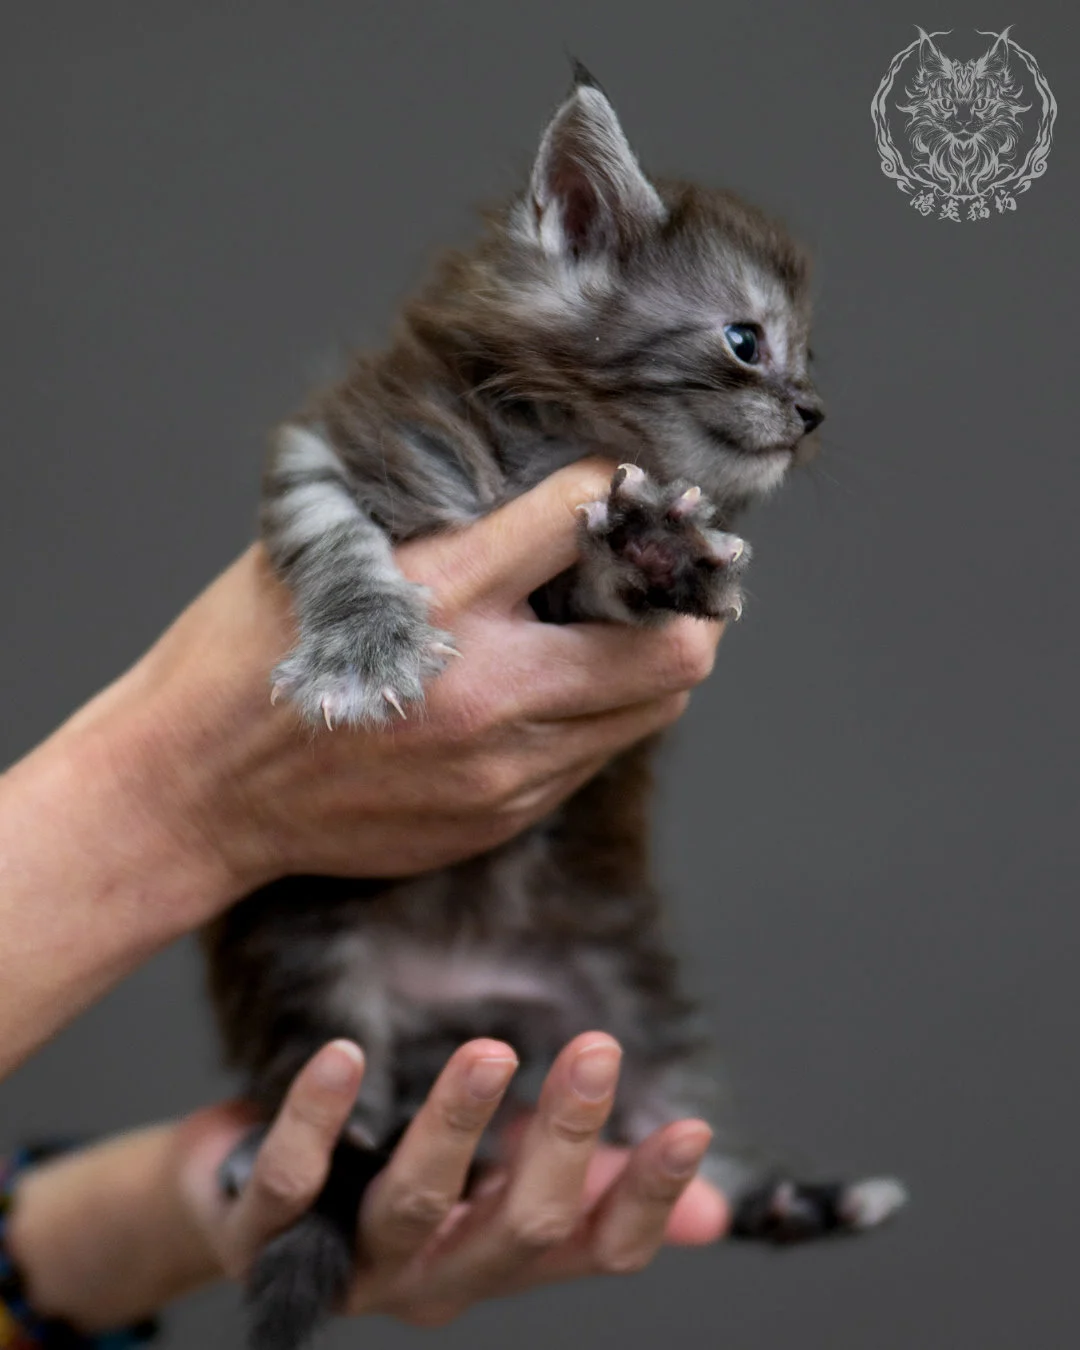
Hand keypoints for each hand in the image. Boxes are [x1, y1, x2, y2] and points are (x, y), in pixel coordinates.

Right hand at [110, 458, 722, 900]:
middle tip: (671, 578)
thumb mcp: (325, 552)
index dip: (620, 488)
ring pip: (650, 712)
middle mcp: (490, 689)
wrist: (195, 791)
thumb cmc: (244, 657)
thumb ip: (436, 526)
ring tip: (619, 632)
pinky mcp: (497, 816)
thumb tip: (531, 492)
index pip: (588, 516)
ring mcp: (502, 768)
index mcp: (441, 597)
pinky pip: (589, 759)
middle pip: (672, 648)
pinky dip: (594, 716)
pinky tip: (552, 691)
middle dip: (690, 603)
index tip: (624, 488)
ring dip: (652, 663)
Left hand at [177, 1036, 728, 1325]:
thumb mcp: (503, 1191)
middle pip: (516, 1229)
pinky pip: (293, 1181)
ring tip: (490, 1053)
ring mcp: (351, 1261)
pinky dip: (318, 1120)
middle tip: (595, 1051)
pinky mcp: (265, 1236)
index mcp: (500, 1257)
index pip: (592, 1249)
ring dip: (454, 1128)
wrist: (244, 1207)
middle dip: (561, 1141)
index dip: (644, 1201)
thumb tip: (714, 1213)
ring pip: (414, 1206)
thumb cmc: (391, 1187)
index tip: (688, 1129)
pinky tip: (343, 1055)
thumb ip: (596, 1193)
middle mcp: (437, 1274)